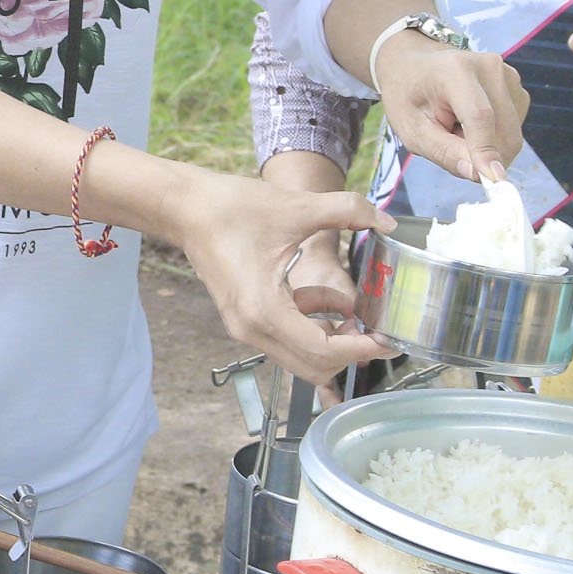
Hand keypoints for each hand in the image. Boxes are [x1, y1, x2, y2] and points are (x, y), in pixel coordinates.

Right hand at [176, 174, 396, 387]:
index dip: (360, 350)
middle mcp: (252, 329)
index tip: (387, 340)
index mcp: (264, 310)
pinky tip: (328, 301)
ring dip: (332, 339)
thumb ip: (348, 210)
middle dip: (349, 351)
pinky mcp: (246, 320)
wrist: (185, 207)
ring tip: (355, 312)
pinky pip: (288, 339)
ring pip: (301, 357)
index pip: (322, 352)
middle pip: (313, 367)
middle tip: (376, 330)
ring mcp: (246, 328)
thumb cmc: (232, 208)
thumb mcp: (296, 206)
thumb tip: (387, 221)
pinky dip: (313, 326)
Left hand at [372, 33, 526, 182]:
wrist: (415, 64)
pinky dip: (494, 138)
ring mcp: (508, 76)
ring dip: (488, 147)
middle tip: (449, 144)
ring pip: (512, 135)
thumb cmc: (408, 96)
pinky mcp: (517, 88)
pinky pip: (513, 129)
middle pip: (503, 131)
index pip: (480, 116)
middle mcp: (490, 68)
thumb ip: (444, 152)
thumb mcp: (412, 129)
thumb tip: (479, 175)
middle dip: (483, 156)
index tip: (493, 182)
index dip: (487, 151)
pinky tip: (470, 124)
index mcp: (455, 70)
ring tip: (457, 129)